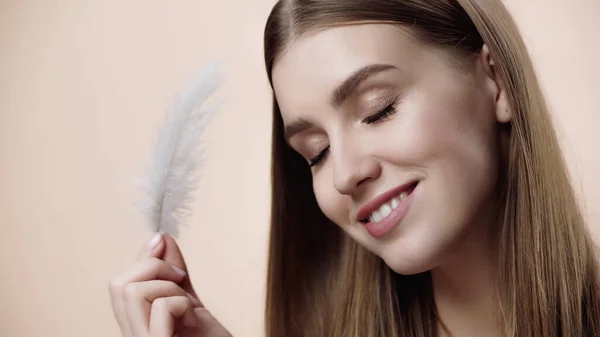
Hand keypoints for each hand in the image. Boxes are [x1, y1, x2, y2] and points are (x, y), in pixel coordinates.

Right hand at [109, 233, 232, 336]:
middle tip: (181, 279)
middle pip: (117, 283)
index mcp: (135, 327)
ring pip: (130, 290)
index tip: (165, 245)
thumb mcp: (191, 304)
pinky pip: (160, 307)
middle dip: (152, 266)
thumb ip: (174, 276)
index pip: (119, 284)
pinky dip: (181, 302)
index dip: (143, 257)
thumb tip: (160, 238)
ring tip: (187, 305)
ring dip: (168, 286)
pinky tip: (192, 319)